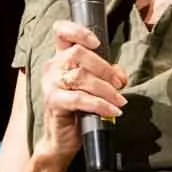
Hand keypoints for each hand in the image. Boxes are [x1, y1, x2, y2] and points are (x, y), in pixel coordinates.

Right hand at [37, 20, 127, 158]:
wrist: (62, 139)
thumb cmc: (79, 110)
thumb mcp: (94, 87)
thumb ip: (107, 74)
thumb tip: (120, 75)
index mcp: (61, 58)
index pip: (61, 32)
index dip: (78, 31)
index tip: (97, 42)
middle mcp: (52, 67)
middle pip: (78, 53)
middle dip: (104, 68)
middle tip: (119, 83)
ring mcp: (50, 84)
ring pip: (81, 76)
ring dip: (106, 89)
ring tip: (120, 101)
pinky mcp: (53, 102)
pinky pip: (80, 98)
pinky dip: (100, 104)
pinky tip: (113, 111)